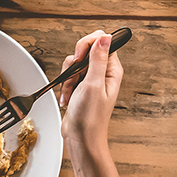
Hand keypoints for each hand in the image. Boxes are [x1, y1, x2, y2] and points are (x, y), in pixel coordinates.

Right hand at [59, 30, 122, 152]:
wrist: (81, 140)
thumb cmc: (90, 119)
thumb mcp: (93, 85)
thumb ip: (98, 59)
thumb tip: (105, 37)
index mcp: (112, 70)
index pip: (103, 41)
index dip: (87, 44)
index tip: (78, 57)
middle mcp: (104, 73)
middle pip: (86, 49)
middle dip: (74, 63)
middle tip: (74, 76)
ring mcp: (91, 80)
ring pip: (74, 63)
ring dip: (68, 77)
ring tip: (71, 93)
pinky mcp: (81, 87)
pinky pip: (69, 75)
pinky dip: (65, 86)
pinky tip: (67, 98)